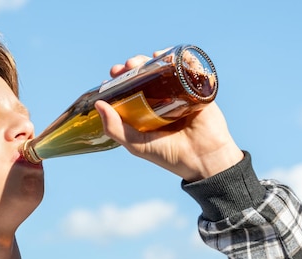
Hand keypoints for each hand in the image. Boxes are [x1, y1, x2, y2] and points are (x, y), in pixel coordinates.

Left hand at [95, 50, 243, 181]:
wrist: (203, 160)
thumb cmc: (169, 155)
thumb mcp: (136, 144)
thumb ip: (115, 128)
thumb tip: (98, 104)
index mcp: (147, 112)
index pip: (130, 89)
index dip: (120, 79)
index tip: (112, 74)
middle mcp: (163, 100)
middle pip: (145, 75)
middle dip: (133, 67)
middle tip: (125, 66)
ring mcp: (180, 93)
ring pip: (164, 69)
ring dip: (151, 60)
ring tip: (143, 60)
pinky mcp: (198, 89)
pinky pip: (189, 68)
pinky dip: (178, 57)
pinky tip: (166, 55)